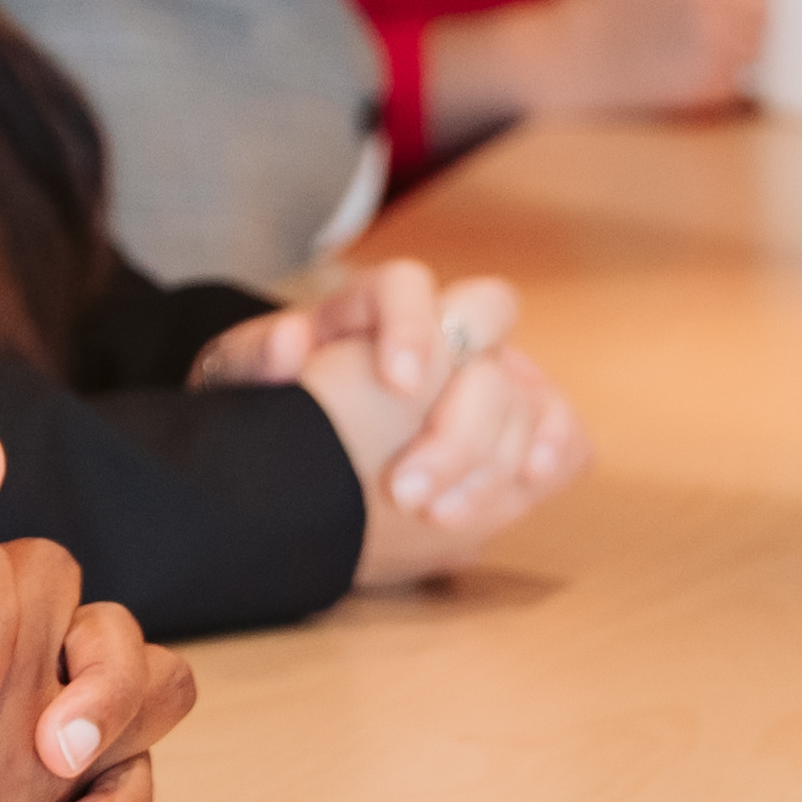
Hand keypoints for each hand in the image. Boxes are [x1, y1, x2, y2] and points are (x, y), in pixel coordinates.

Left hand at [200, 263, 589, 589]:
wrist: (302, 458)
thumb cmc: (272, 406)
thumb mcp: (241, 381)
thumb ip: (251, 360)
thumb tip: (288, 346)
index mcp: (371, 308)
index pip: (406, 285)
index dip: (414, 326)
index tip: (399, 384)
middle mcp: (443, 327)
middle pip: (487, 324)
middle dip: (457, 414)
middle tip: (406, 490)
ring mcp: (488, 373)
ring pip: (524, 385)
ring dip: (494, 453)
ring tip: (441, 517)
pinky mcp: (516, 425)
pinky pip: (561, 425)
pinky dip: (554, 448)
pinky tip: (523, 484)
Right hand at [541, 0, 767, 116]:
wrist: (574, 58)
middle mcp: (710, 10)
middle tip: (709, 5)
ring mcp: (713, 54)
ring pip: (758, 35)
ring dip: (742, 30)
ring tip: (703, 31)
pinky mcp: (709, 90)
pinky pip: (745, 71)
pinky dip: (732, 65)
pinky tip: (700, 56)